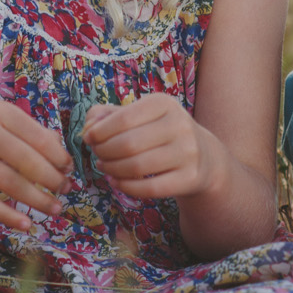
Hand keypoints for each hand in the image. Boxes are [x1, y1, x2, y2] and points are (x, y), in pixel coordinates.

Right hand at [0, 100, 71, 229]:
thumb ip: (27, 130)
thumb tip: (61, 149)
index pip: (38, 137)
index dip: (59, 157)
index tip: (70, 170)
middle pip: (27, 161)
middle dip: (52, 180)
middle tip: (66, 191)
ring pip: (9, 183)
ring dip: (37, 200)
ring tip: (55, 209)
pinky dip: (8, 215)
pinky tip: (26, 224)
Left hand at [82, 94, 223, 199]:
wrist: (203, 156)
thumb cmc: (159, 132)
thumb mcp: (139, 115)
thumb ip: (107, 115)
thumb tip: (88, 128)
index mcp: (164, 104)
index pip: (124, 119)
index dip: (99, 131)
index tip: (88, 138)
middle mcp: (180, 125)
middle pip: (128, 144)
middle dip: (104, 151)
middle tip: (97, 155)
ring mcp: (188, 153)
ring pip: (137, 167)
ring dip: (112, 170)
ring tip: (104, 167)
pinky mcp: (189, 178)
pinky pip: (150, 188)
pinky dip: (126, 187)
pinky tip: (116, 182)